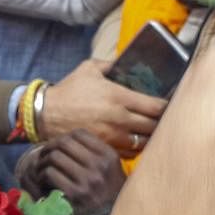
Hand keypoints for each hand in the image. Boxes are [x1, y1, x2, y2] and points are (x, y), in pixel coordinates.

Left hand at [15, 129, 125, 212]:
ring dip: (43, 162)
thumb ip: (96, 154)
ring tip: (42, 169)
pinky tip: (44, 182)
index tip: (58, 146)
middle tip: (44, 156)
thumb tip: (68, 139)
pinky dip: (43, 176)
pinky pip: (51, 174)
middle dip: (49, 147)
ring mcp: (88, 180)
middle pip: (64, 143)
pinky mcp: (76, 194)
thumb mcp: (112, 170)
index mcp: (109, 156)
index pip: (80, 134)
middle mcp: (100, 166)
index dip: (64, 137)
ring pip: (55, 157)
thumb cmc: (110, 195)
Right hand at [41, 60, 166, 158]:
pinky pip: (129, 153)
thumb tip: (126, 61)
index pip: (155, 106)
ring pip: (144, 142)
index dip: (166, 107)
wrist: (46, 114)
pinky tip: (135, 141)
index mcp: (118, 97)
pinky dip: (135, 148)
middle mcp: (119, 119)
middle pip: (153, 126)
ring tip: (151, 132)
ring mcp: (112, 137)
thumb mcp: (89, 69)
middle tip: (163, 119)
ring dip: (150, 137)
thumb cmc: (68, 90)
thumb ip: (111, 64)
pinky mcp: (104, 149)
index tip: (168, 105)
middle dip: (161, 123)